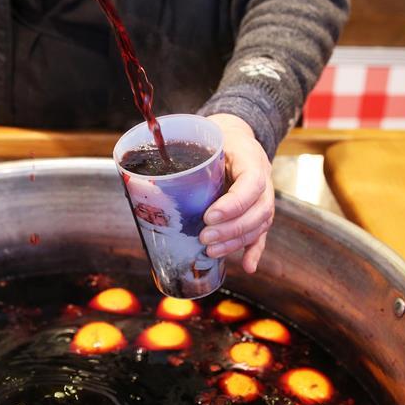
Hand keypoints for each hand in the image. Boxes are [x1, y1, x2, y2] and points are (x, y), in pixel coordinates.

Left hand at [200, 113, 274, 272]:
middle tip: (204, 237)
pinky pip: (262, 234)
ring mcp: (265, 197)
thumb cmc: (216, 140)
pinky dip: (254, 251)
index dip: (233, 204)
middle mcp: (264, 180)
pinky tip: (247, 266)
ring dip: (236, 241)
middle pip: (258, 210)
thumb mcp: (206, 141)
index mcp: (251, 159)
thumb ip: (186, 158)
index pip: (251, 184)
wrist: (236, 137)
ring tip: (211, 250)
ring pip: (260, 224)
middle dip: (231, 229)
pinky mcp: (260, 212)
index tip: (209, 216)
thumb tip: (139, 178)